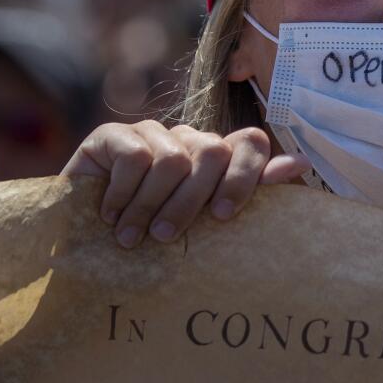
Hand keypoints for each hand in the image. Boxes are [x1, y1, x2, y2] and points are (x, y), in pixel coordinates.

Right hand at [61, 121, 311, 247]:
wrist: (82, 250)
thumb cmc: (152, 241)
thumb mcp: (203, 224)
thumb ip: (251, 191)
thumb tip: (301, 164)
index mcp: (216, 158)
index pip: (250, 142)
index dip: (245, 176)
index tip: (222, 217)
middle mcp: (187, 139)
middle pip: (212, 152)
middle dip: (190, 203)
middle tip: (166, 238)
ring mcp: (150, 133)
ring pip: (172, 159)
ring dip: (149, 207)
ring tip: (131, 238)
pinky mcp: (111, 135)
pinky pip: (134, 157)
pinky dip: (123, 195)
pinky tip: (109, 216)